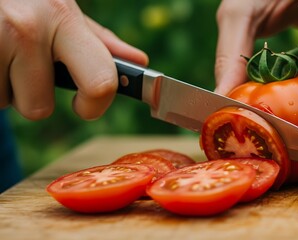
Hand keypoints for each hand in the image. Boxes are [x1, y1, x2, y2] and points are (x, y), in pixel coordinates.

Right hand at [0, 0, 147, 119]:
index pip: (100, 82)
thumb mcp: (61, 12)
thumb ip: (98, 42)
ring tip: (0, 50)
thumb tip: (139, 61)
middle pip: (39, 108)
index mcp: (64, 18)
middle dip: (34, 99)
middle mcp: (29, 28)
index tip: (85, 106)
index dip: (95, 106)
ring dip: (3, 85)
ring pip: (5, 103)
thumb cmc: (23, 3)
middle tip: (23, 69)